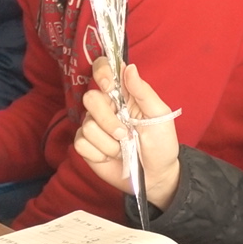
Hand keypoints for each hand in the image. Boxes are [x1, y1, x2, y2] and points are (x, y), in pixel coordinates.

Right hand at [73, 58, 181, 210]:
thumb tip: (130, 68)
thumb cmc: (161, 144)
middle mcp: (106, 107)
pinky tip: (111, 156)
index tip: (110, 87)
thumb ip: (143, 92)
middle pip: (90, 98)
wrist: (156, 176)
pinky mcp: (86, 145)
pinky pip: (81, 143)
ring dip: (109, 142)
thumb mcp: (160, 115)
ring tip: (123, 148)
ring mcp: (94, 126)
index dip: (101, 73)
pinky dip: (99, 153)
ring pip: (87, 125)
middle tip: (125, 134)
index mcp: (124, 94)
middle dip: (108, 120)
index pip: (103, 69)